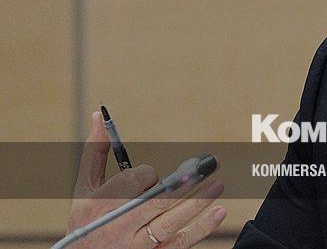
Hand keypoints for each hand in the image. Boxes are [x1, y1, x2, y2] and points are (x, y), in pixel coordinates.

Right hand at [67, 110, 226, 247]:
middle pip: (157, 200)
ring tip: (218, 184)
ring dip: (198, 202)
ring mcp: (136, 244)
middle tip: (208, 166)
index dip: (147, 176)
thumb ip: (95, 152)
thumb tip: (99, 116)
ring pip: (171, 221)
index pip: (135, 181)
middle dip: (185, 182)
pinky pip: (180, 242)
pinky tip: (218, 212)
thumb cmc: (86, 220)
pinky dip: (201, 228)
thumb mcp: (84, 187)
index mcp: (100, 204)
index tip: (148, 178)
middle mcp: (118, 225)